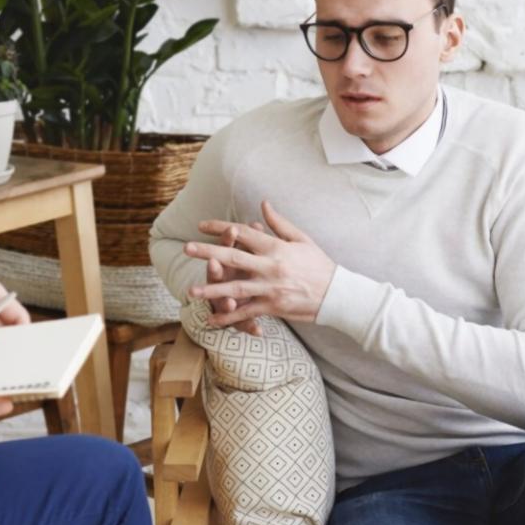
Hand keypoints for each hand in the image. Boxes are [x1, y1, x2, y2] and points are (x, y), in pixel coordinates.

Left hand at [183, 201, 337, 329]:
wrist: (337, 293)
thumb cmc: (319, 264)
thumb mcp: (301, 239)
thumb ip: (279, 223)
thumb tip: (263, 204)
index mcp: (275, 247)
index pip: (243, 233)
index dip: (221, 228)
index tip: (202, 225)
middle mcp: (270, 267)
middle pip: (234, 257)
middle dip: (208, 253)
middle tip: (187, 248)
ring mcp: (270, 288)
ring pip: (236, 288)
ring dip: (212, 289)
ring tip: (191, 291)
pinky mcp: (273, 307)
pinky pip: (247, 313)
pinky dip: (229, 317)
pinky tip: (212, 320)